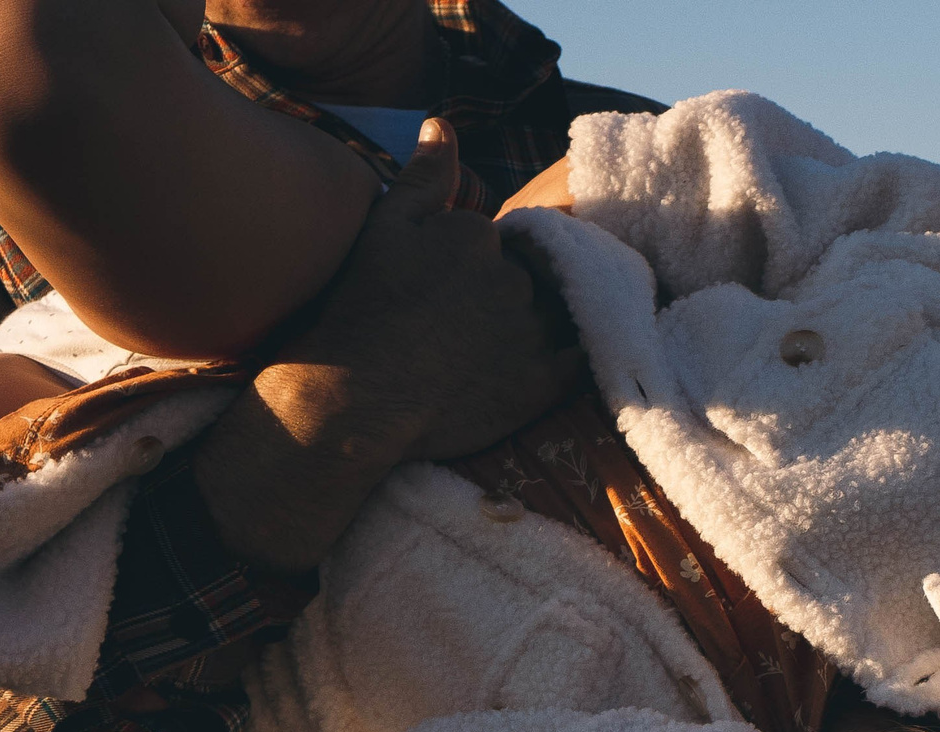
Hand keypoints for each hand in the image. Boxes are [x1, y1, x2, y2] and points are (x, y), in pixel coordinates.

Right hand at [193, 119, 584, 569]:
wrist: (355, 398)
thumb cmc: (359, 310)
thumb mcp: (384, 229)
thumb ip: (424, 177)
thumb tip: (443, 125)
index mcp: (478, 234)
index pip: (508, 240)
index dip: (490, 264)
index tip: (463, 292)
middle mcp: (514, 277)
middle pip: (537, 274)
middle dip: (520, 290)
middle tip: (479, 324)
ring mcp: (534, 329)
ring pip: (563, 311)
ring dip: (550, 320)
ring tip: (507, 345)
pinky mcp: (547, 381)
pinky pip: (584, 357)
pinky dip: (579, 354)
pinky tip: (552, 363)